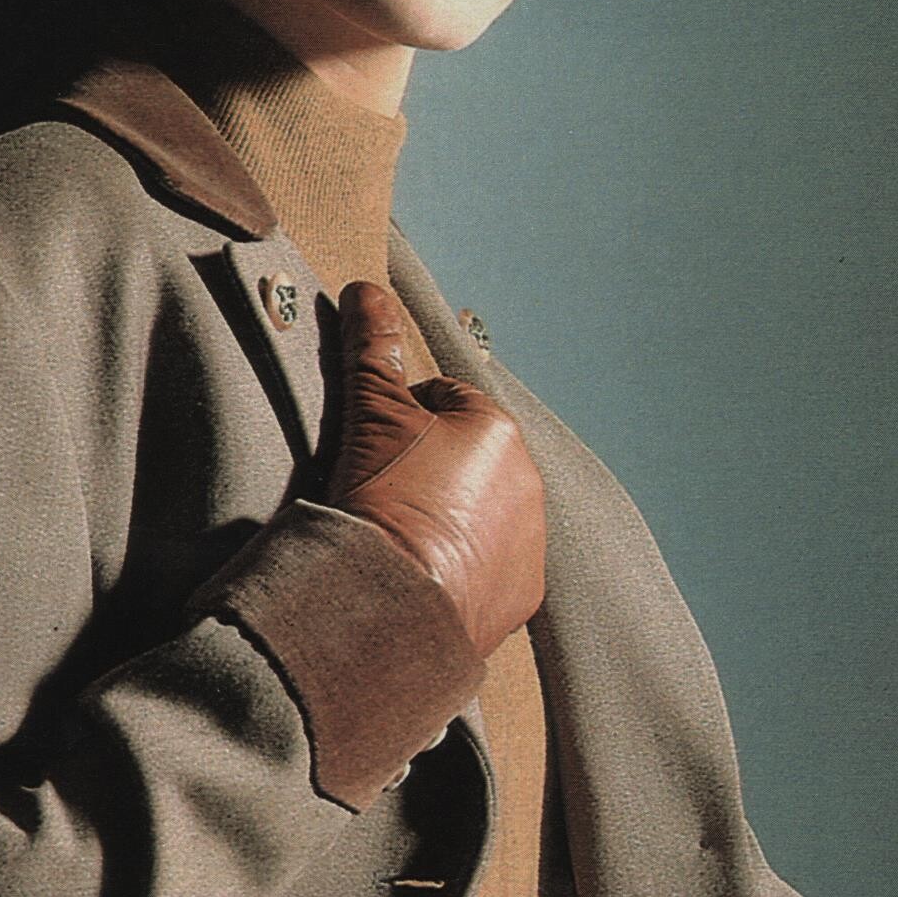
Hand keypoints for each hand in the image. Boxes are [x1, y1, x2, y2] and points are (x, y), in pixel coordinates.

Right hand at [322, 281, 544, 657]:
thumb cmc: (382, 502)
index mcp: (497, 429)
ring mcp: (529, 542)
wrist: (390, 603)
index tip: (370, 449)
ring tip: (400, 540)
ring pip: (483, 516)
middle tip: (381, 495)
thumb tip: (367, 293)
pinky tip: (423, 577)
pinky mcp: (520, 596)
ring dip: (449, 521)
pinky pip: (491, 571)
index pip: (443, 401)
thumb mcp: (370, 414)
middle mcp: (528, 482)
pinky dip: (461, 571)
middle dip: (430, 471)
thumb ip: (372, 350)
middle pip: (467, 460)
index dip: (398, 418)